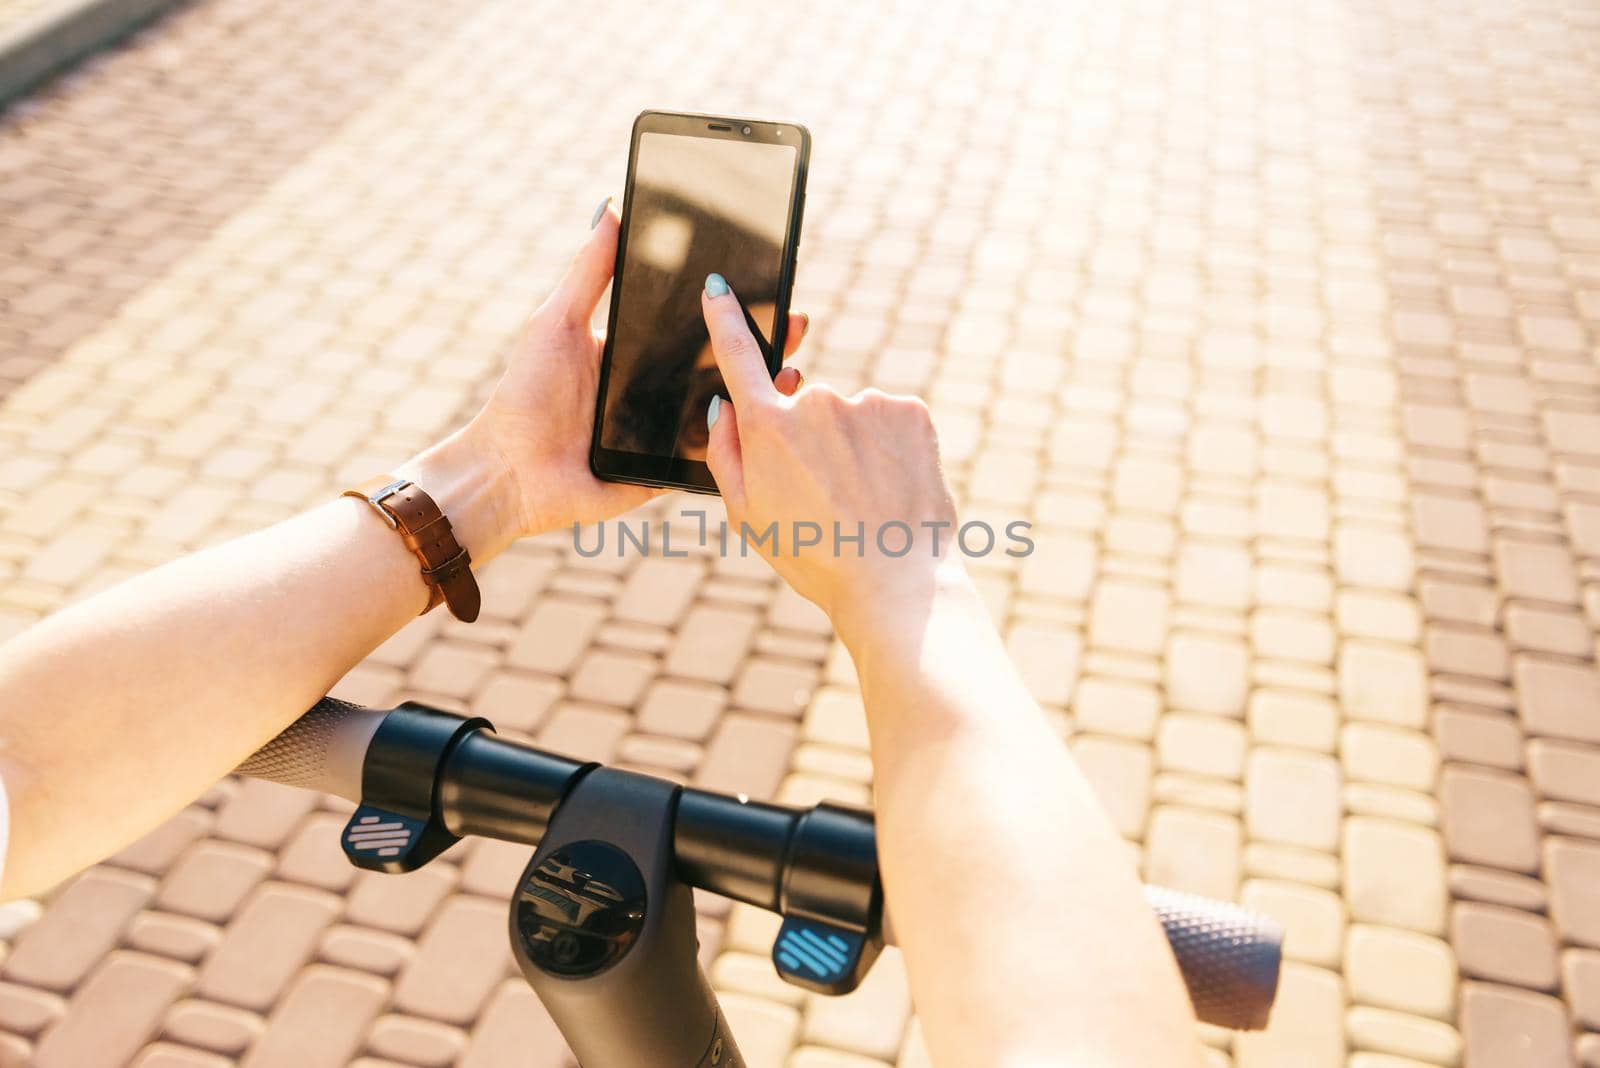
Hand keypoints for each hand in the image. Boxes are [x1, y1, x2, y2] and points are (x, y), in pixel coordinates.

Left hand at [402, 203, 808, 558]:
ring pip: (727, 411)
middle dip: (763, 344)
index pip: (695, 326)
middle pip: (722, 365)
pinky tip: (769, 425)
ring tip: (793, 372)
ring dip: (763, 393)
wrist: (508, 471)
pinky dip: (741, 443)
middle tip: (796, 322)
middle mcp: (658, 392)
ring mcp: (667, 434)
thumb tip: (610, 208)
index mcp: (637, 354)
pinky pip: (712, 458)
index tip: (767, 283)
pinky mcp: (668, 473)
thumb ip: (588, 271)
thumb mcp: (556, 322)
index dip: (731, 309)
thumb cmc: (524, 395)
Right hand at [699, 273, 961, 639]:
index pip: (738, 356)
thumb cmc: (813, 556)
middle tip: (825, 495)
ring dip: (854, 446)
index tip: (718, 288)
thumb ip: (725, 454)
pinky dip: (891, 447)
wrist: (895, 581)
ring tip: (864, 500)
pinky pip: (890, 420)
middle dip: (810, 438)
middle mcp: (816, 401)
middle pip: (804, 405)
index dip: (725, 318)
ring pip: (851, 417)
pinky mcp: (910, 411)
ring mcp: (867, 402)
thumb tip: (723, 408)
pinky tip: (892, 486)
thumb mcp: (748, 516)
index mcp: (768, 427)